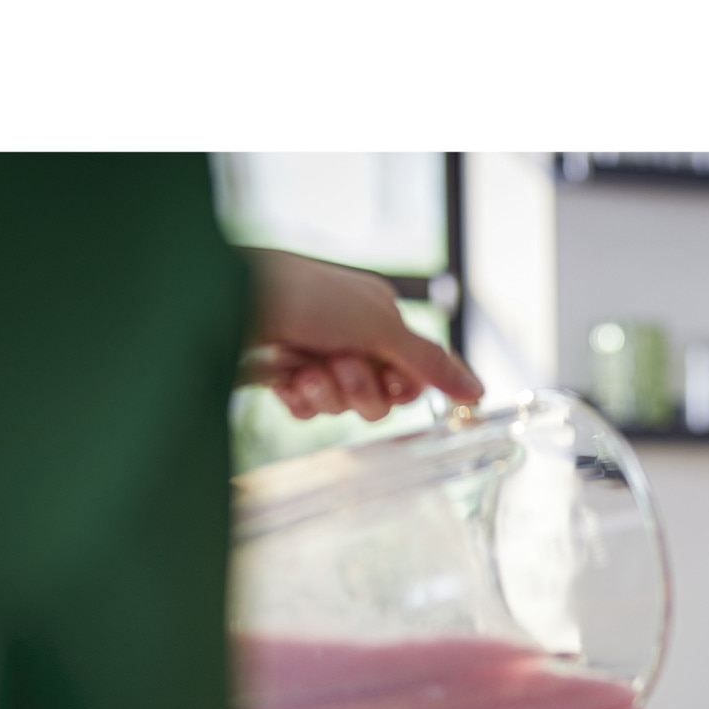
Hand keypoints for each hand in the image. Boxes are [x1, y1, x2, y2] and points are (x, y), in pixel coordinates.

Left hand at [241, 247, 482, 422]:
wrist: (229, 299)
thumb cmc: (309, 297)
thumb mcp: (381, 326)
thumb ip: (430, 363)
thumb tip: (478, 392)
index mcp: (380, 318)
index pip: (414, 374)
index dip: (403, 387)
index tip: (389, 380)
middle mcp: (352, 339)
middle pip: (380, 399)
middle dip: (360, 389)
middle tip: (339, 366)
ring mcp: (318, 360)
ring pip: (343, 407)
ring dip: (326, 393)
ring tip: (304, 370)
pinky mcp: (285, 378)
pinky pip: (309, 411)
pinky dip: (299, 399)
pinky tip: (285, 381)